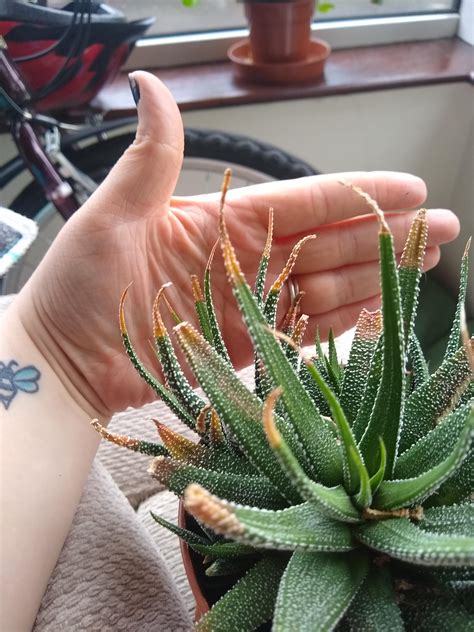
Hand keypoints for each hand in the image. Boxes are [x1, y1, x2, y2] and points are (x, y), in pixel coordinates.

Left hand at [14, 72, 458, 417]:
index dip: (357, 194)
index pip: (302, 203)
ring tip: (423, 264)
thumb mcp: (110, 216)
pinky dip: (341, 321)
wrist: (62, 361)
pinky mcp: (245, 345)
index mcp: (219, 222)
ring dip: (373, 275)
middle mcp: (241, 261)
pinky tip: (377, 308)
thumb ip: (151, 158)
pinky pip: (302, 330)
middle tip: (442, 226)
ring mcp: (247, 304)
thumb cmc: (76, 288)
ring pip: (323, 286)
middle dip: (384, 234)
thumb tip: (152, 83)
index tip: (409, 187)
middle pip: (327, 244)